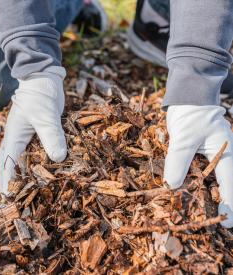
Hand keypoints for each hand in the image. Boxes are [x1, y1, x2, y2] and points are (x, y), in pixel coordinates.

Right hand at [0, 66, 66, 198]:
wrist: (45, 80)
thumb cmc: (40, 96)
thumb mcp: (45, 116)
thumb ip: (51, 136)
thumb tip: (58, 158)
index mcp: (14, 137)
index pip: (8, 164)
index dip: (9, 182)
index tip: (11, 198)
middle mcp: (18, 139)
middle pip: (10, 164)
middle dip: (12, 181)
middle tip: (17, 199)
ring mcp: (28, 137)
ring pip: (23, 159)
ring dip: (25, 173)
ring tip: (31, 189)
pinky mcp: (39, 134)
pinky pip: (37, 151)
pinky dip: (39, 162)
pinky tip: (48, 169)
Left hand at [164, 105, 232, 227]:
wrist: (186, 99)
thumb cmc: (190, 113)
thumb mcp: (184, 137)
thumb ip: (179, 160)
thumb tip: (171, 186)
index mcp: (227, 152)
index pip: (230, 183)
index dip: (230, 204)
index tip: (226, 223)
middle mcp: (221, 156)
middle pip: (223, 184)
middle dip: (218, 201)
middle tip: (212, 222)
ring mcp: (210, 156)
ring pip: (209, 179)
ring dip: (203, 193)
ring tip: (196, 210)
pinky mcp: (198, 154)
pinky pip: (196, 171)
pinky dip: (190, 181)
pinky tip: (185, 190)